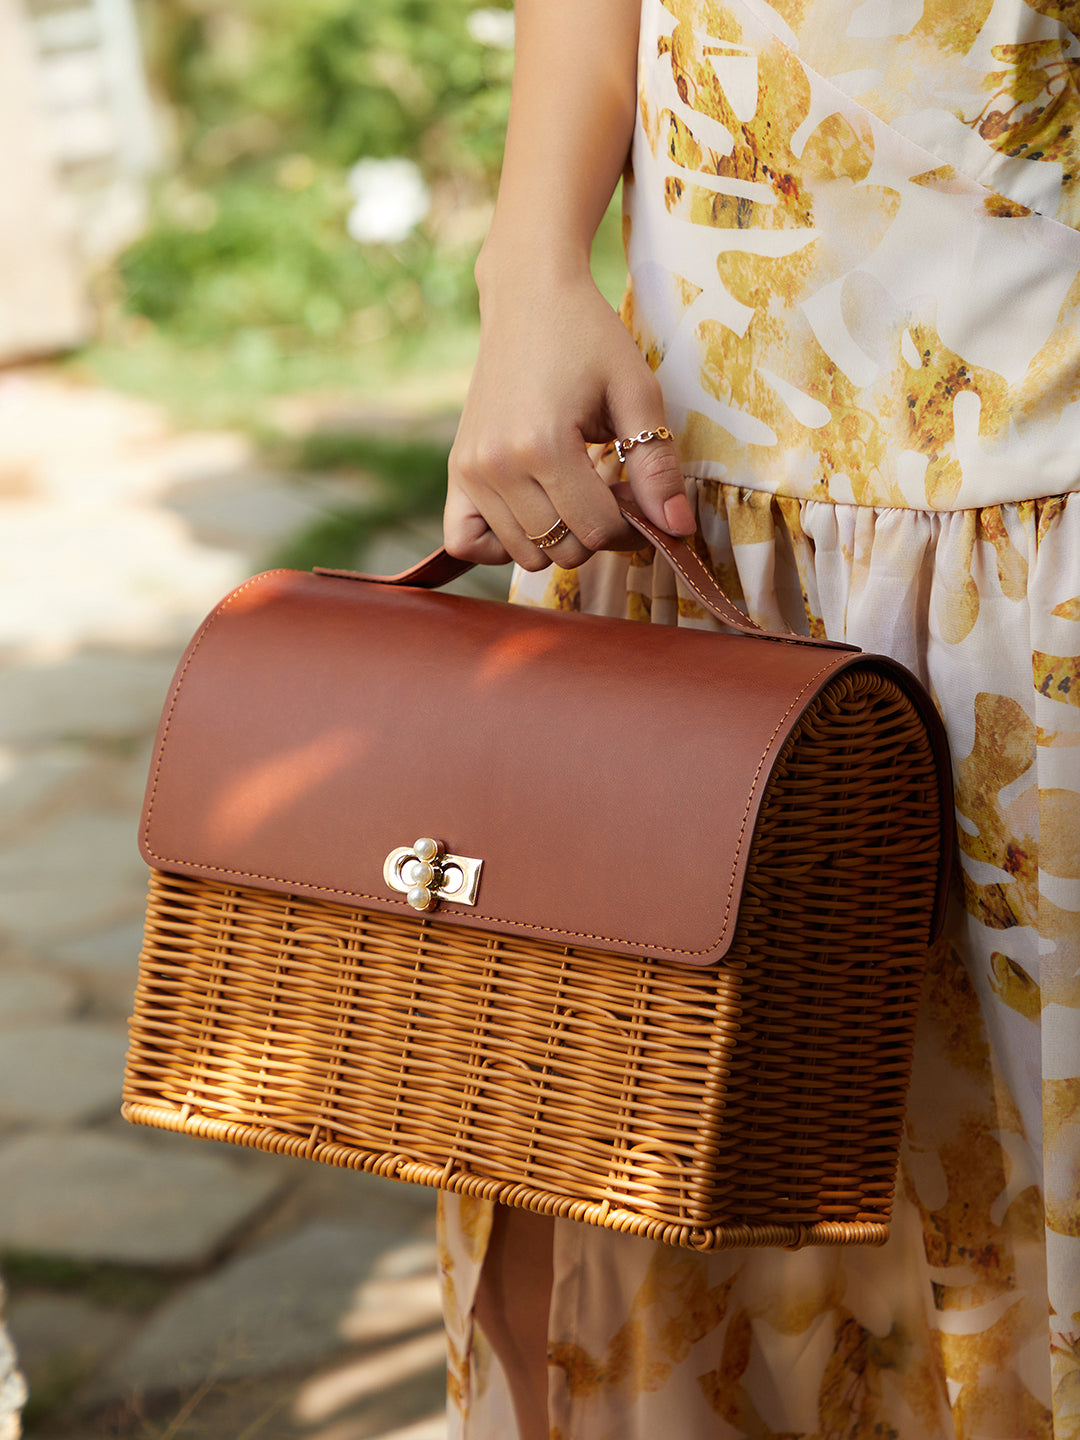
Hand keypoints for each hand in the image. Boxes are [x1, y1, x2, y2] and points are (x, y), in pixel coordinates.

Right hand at [445, 267, 694, 570]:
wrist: (528, 297)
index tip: (642, 496)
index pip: (598, 529)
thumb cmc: (587, 338)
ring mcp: (471, 472)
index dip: (634, 526)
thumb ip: (657, 466)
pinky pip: (468, 543)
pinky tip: (532, 512)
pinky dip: (503, 543)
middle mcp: (497, 466)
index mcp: (543, 445)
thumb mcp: (636, 392)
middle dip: (599, 529)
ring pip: (527, 554)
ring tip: (576, 490)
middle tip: (611, 488)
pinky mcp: (456, 471)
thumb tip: (677, 529)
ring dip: (559, 536)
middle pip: (565, 549)